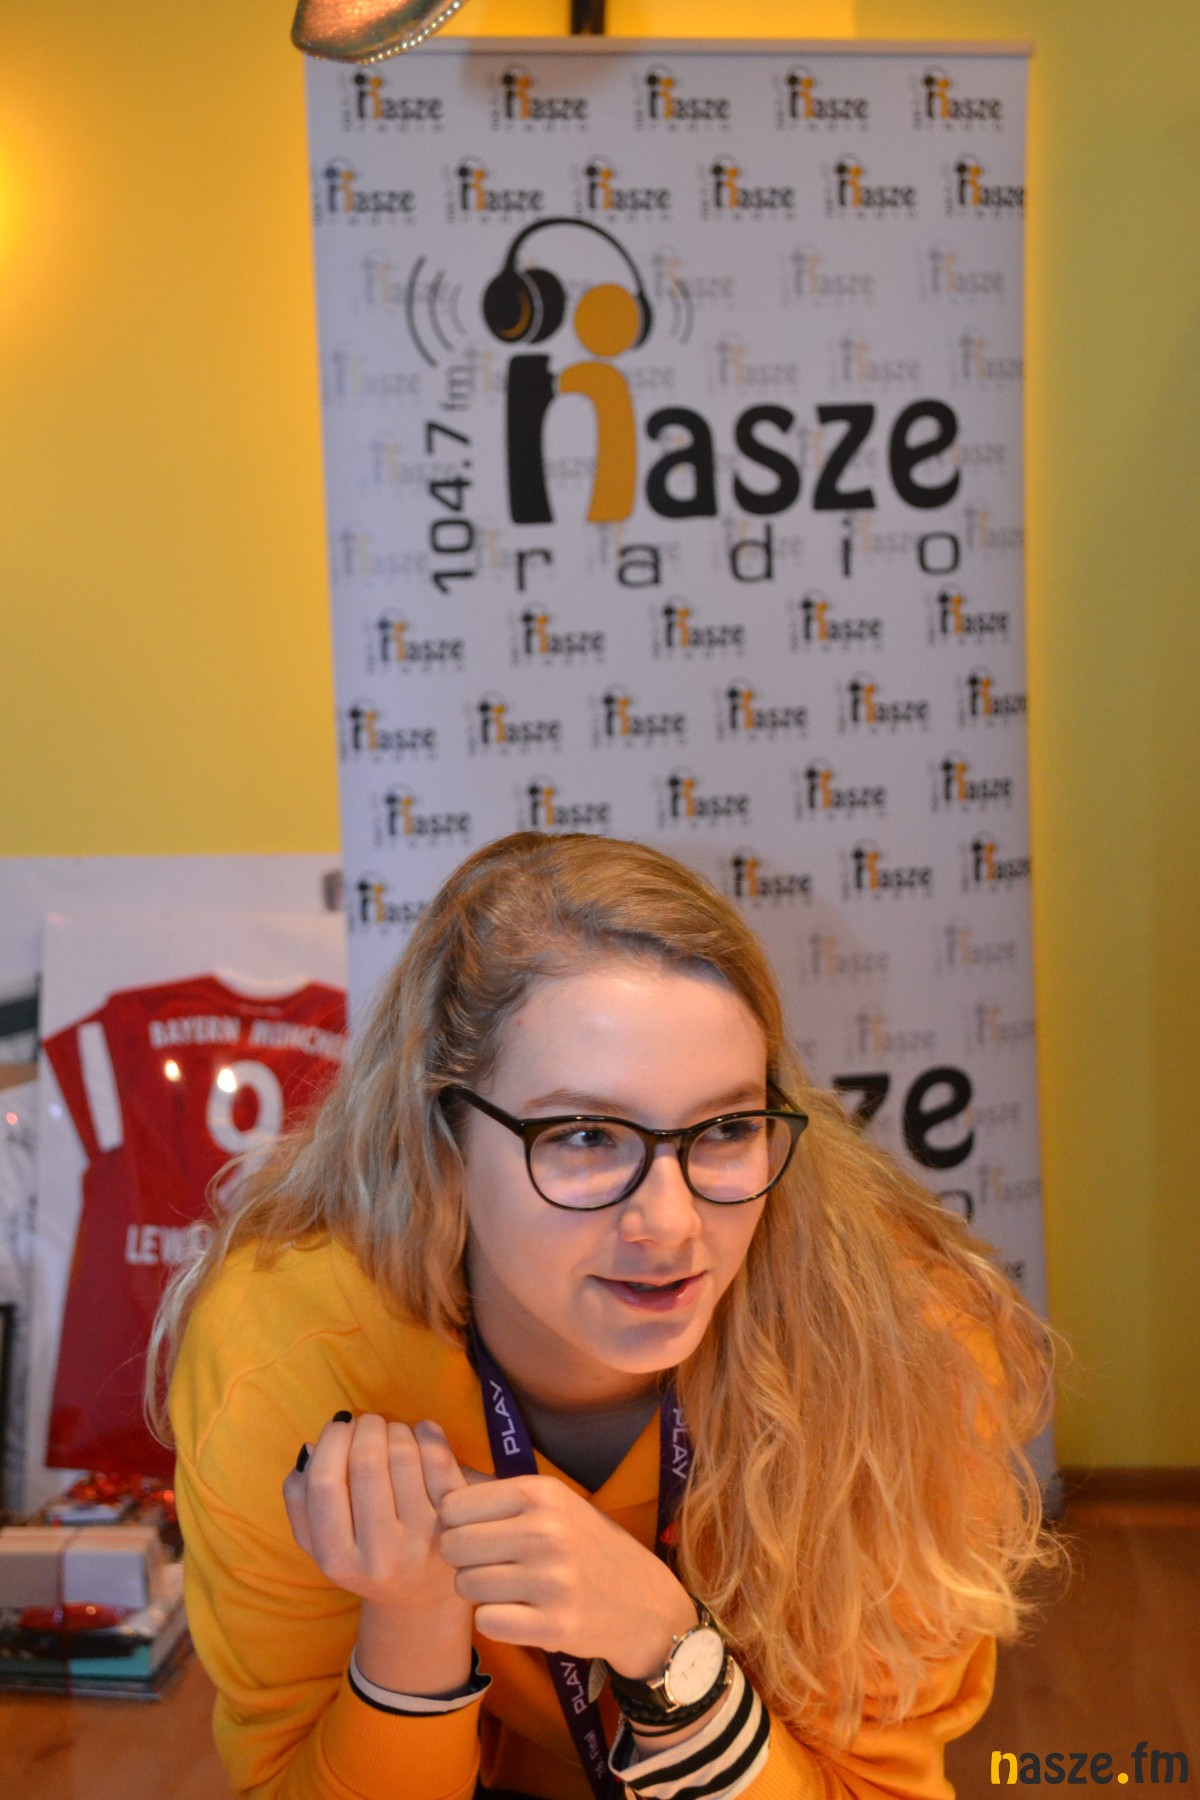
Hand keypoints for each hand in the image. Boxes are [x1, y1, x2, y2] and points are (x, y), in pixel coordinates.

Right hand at [282, 1414, 488, 1611]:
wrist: (419, 1596)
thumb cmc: (362, 1555)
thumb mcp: (319, 1542)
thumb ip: (300, 1499)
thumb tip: (309, 1448)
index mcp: (337, 1559)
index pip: (325, 1483)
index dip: (331, 1441)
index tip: (338, 1425)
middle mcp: (380, 1554)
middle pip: (366, 1461)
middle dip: (365, 1426)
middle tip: (367, 1423)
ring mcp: (422, 1539)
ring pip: (404, 1453)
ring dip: (394, 1428)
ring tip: (390, 1433)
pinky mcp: (455, 1522)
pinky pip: (439, 1458)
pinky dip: (426, 1433)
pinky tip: (419, 1435)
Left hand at [435, 1472, 696, 1676]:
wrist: (642, 1601)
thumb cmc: (583, 1544)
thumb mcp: (550, 1502)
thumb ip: (493, 1492)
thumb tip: (429, 1469)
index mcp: (541, 1492)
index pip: (452, 1506)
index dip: (455, 1524)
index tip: (476, 1533)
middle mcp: (545, 1531)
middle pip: (452, 1547)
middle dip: (463, 1560)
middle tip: (491, 1565)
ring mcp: (551, 1580)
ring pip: (465, 1586)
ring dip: (479, 1592)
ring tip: (509, 1588)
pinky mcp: (554, 1625)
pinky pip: (486, 1622)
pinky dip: (495, 1620)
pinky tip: (520, 1613)